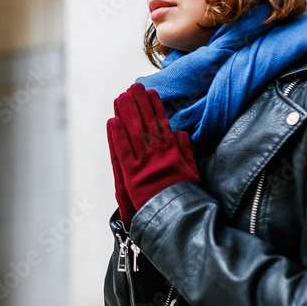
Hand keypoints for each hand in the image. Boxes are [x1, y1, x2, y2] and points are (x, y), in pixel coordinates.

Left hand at [108, 83, 200, 216]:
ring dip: (126, 113)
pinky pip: (122, 151)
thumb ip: (186, 151)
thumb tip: (180, 133)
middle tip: (133, 87)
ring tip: (121, 97)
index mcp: (173, 151)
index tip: (151, 92)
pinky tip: (113, 121)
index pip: (162, 123)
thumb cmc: (188, 197)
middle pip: (145, 123)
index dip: (155, 107)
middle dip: (139, 103)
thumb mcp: (193, 171)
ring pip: (133, 132)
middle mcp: (158, 153)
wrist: (180, 218)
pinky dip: (117, 136)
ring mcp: (144, 163)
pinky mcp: (131, 175)